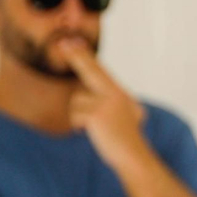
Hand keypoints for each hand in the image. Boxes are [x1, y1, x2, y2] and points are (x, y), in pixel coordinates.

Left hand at [60, 39, 149, 171]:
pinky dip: (79, 125)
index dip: (85, 56)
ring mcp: (107, 102)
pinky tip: (93, 132)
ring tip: (96, 127)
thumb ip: (107, 102)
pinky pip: (76, 115)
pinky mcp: (97, 113)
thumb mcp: (122, 116)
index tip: (73, 42)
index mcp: (120, 93)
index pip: (100, 70)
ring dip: (79, 115)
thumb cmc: (125, 140)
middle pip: (91, 71)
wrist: (133, 154)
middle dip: (77, 56)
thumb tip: (82, 96)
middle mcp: (115, 94)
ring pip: (77, 100)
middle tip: (64, 42)